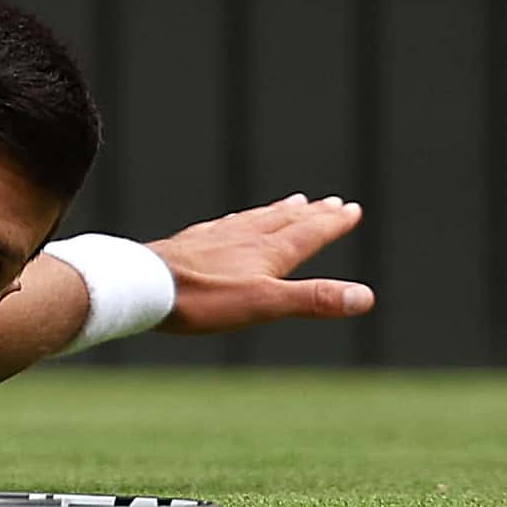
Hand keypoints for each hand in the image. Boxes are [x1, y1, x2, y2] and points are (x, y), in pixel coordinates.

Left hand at [148, 194, 374, 332]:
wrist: (142, 285)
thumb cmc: (203, 299)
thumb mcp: (265, 304)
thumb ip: (313, 300)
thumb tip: (365, 297)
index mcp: (267, 252)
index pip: (309, 233)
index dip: (332, 222)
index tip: (351, 209)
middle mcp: (243, 238)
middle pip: (284, 221)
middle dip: (311, 214)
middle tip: (330, 202)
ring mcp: (214, 239)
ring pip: (254, 220)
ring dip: (278, 212)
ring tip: (292, 203)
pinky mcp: (188, 246)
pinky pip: (221, 227)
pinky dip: (237, 221)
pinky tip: (229, 224)